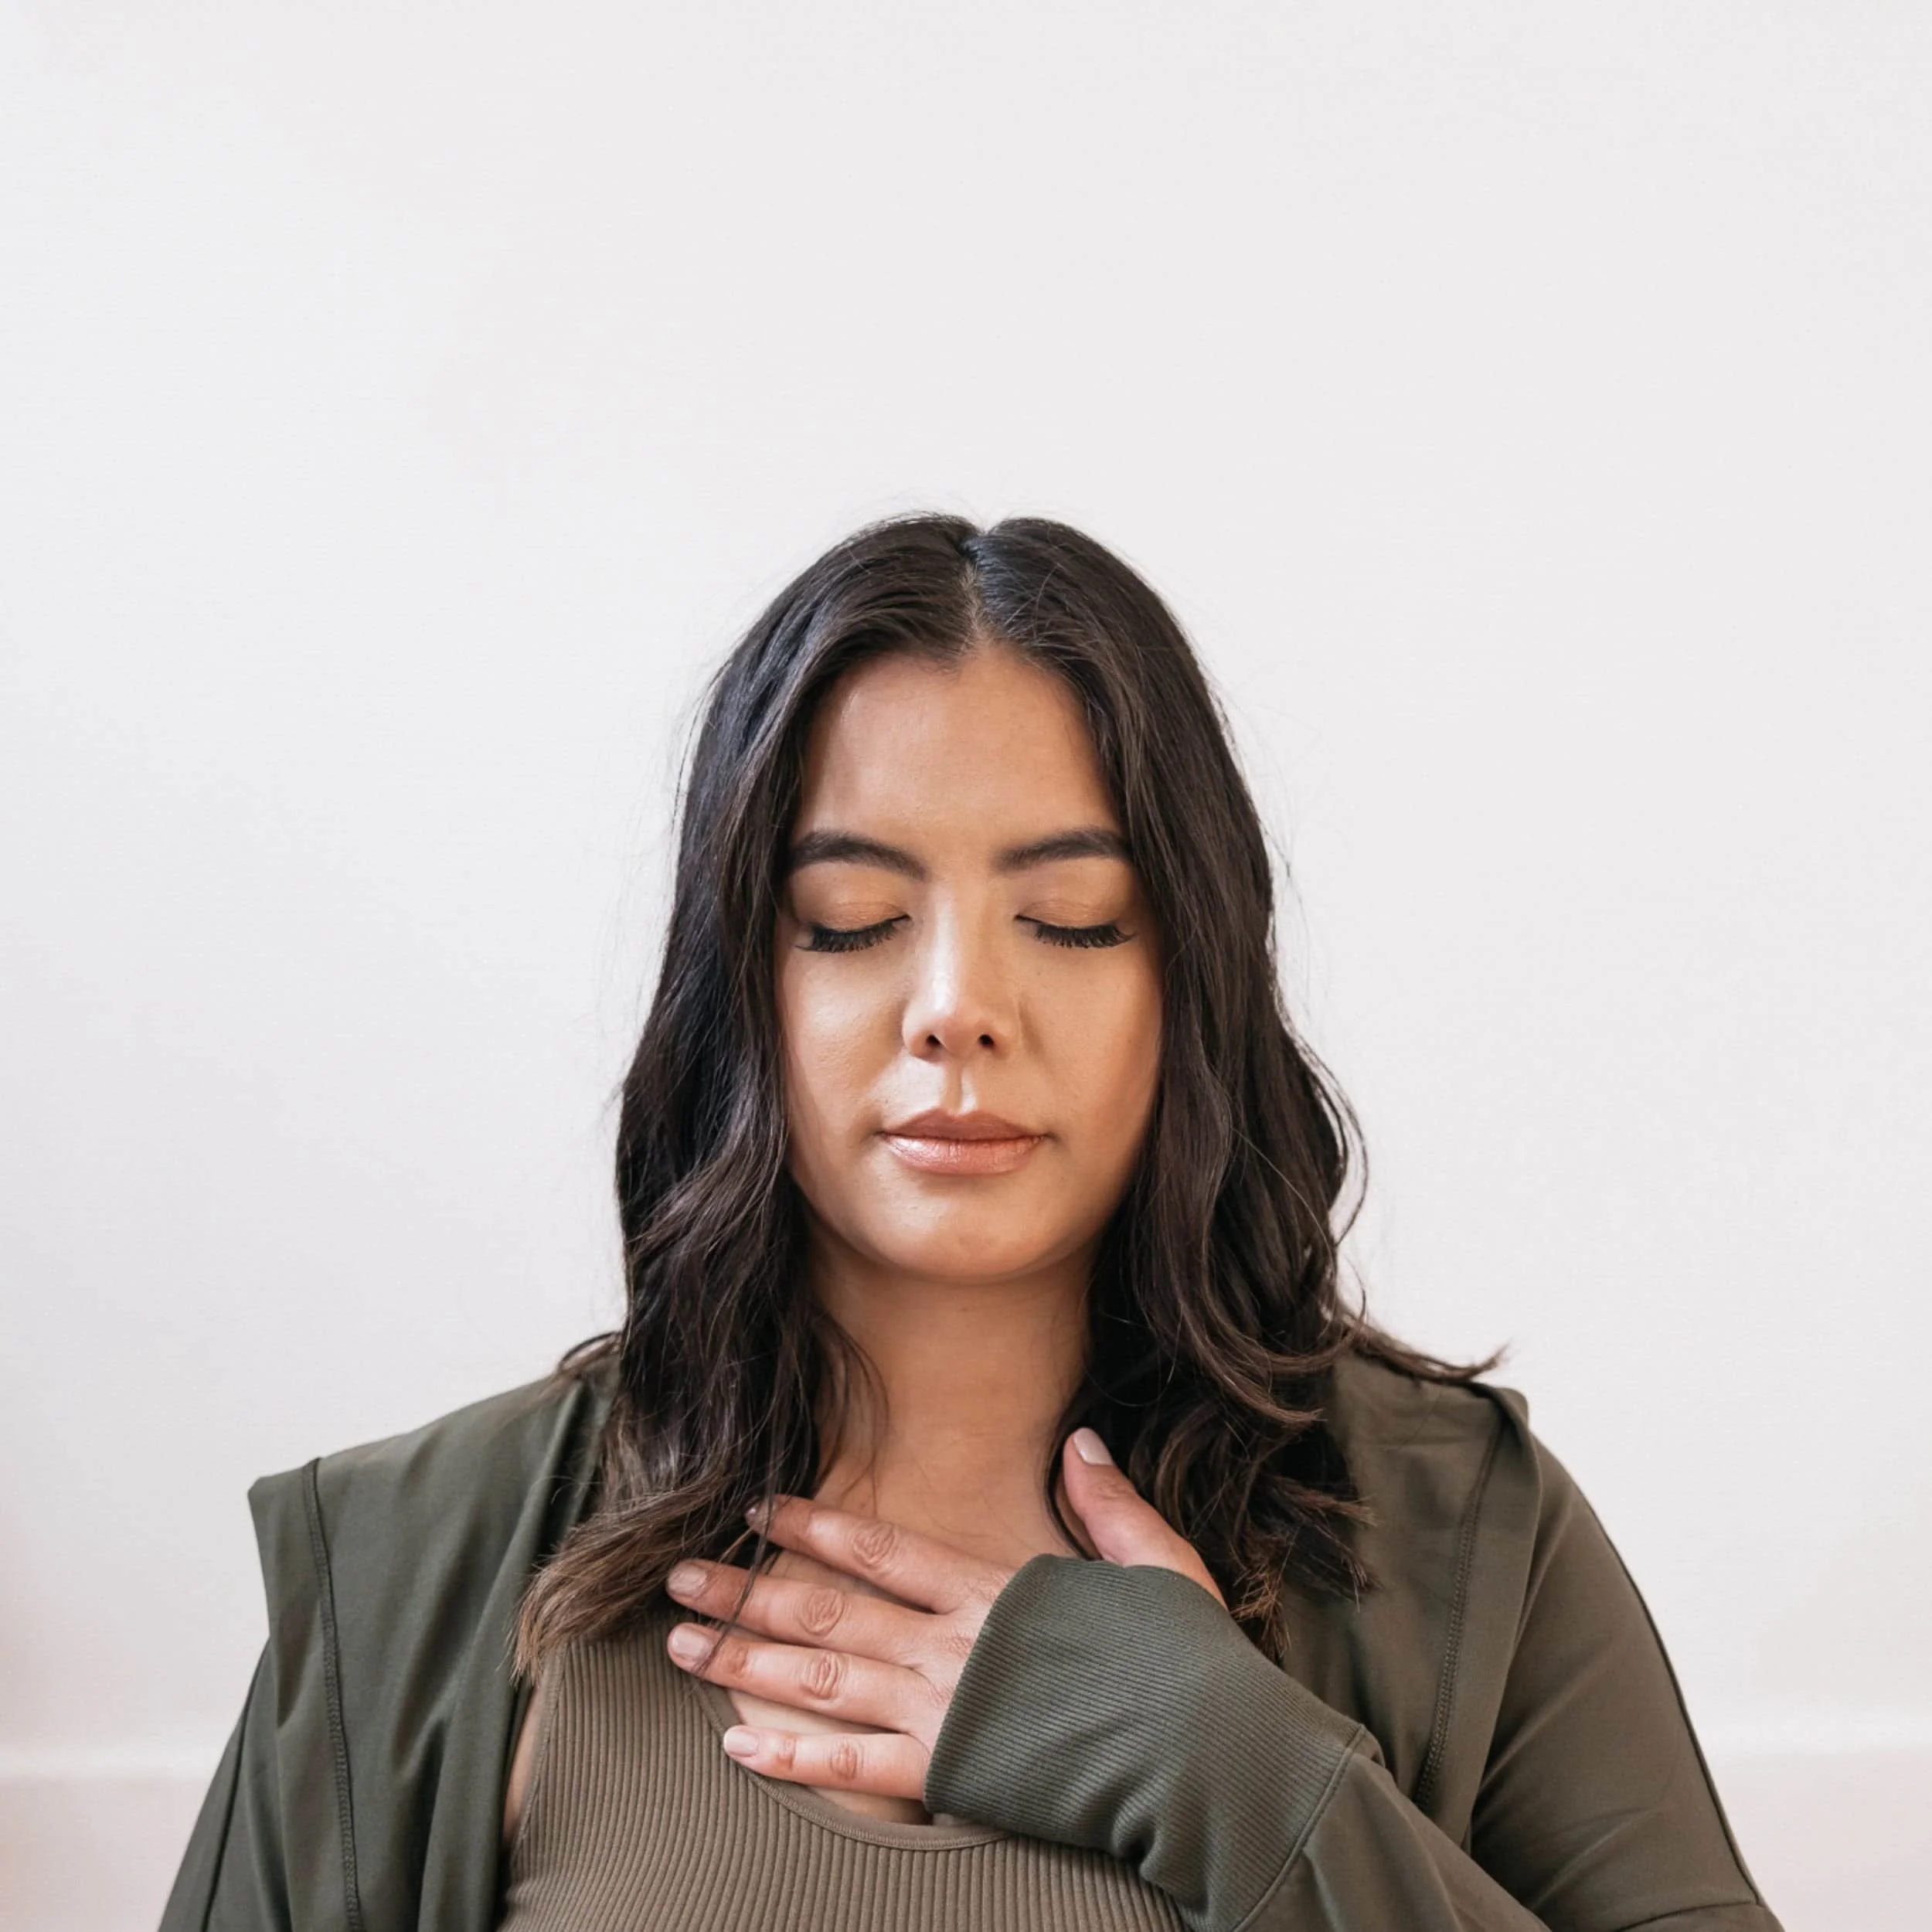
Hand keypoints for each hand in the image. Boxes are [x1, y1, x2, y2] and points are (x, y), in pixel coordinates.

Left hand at [662, 1427, 1224, 1799]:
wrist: (1206, 1758)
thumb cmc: (1186, 1664)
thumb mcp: (1159, 1563)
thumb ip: (1108, 1504)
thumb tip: (1079, 1443)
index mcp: (995, 1589)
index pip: (884, 1547)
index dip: (815, 1526)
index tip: (760, 1509)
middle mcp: (953, 1643)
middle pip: (827, 1611)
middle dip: (746, 1593)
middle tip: (678, 1578)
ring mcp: (945, 1709)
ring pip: (820, 1680)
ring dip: (743, 1662)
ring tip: (681, 1647)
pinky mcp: (949, 1774)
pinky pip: (852, 1767)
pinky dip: (790, 1757)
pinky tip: (738, 1747)